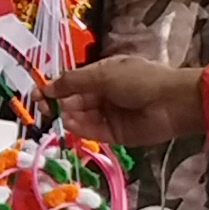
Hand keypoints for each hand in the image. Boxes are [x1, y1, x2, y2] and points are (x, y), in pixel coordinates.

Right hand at [54, 56, 195, 147]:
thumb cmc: (139, 80)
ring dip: (69, 117)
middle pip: (74, 101)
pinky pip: (93, 132)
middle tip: (45, 109)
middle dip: (59, 104)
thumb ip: (73, 82)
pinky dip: (81, 129)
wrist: (172, 103)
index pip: (72, 82)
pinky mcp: (115, 134)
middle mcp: (104, 94)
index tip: (36, 94)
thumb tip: (47, 86)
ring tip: (62, 116)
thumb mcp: (103, 75)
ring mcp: (109, 115)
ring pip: (81, 117)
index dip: (54, 88)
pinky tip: (71, 125)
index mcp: (103, 75)